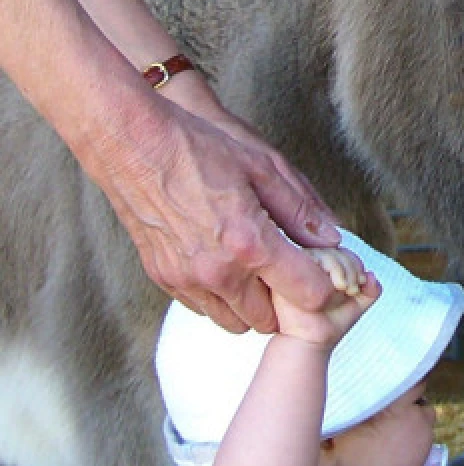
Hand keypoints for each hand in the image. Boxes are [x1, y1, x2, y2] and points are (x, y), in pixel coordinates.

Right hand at [86, 87, 342, 333]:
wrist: (130, 143)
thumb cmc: (197, 149)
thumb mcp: (263, 168)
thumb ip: (300, 209)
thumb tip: (331, 238)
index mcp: (250, 244)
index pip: (308, 294)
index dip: (324, 286)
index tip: (324, 271)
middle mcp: (218, 272)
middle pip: (271, 319)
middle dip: (287, 301)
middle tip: (291, 271)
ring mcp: (187, 279)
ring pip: (236, 321)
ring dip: (254, 304)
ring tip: (259, 270)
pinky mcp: (163, 278)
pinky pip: (204, 308)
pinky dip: (222, 298)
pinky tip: (226, 266)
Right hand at [274, 247, 380, 346]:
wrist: (311, 342)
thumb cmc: (331, 323)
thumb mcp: (358, 303)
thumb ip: (371, 289)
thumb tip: (372, 276)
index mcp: (322, 268)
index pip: (341, 252)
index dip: (355, 264)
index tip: (362, 284)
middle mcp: (307, 264)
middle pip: (333, 248)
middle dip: (351, 267)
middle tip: (353, 290)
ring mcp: (295, 267)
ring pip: (323, 251)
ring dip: (342, 268)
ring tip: (345, 289)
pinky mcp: (286, 271)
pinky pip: (309, 257)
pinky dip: (330, 268)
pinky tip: (336, 286)